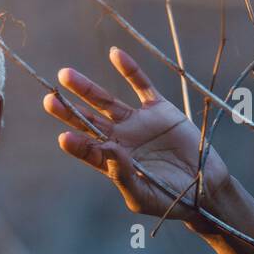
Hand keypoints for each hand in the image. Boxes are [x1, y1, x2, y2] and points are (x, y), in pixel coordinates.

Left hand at [44, 47, 229, 219]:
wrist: (204, 187)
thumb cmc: (169, 199)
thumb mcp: (143, 195)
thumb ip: (123, 176)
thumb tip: (109, 152)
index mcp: (111, 162)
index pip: (87, 150)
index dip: (76, 144)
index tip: (64, 137)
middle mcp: (118, 139)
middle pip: (88, 121)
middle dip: (68, 111)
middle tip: (49, 99)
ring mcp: (136, 122)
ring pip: (106, 101)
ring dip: (86, 88)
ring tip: (64, 75)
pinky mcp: (158, 109)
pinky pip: (141, 85)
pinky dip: (129, 69)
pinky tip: (115, 54)